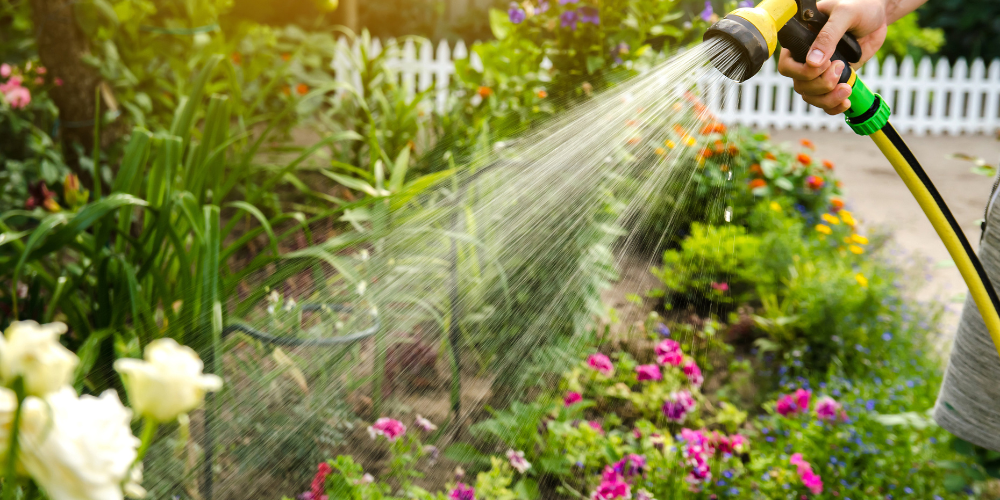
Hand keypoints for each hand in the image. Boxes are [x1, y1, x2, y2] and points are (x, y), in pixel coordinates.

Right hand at [777, 0, 888, 114]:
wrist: (879, 14)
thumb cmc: (860, 6)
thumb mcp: (844, 13)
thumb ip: (828, 35)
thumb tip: (813, 62)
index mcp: (802, 41)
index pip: (787, 65)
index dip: (801, 71)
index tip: (824, 64)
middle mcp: (807, 58)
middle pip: (800, 85)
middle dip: (820, 84)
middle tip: (841, 67)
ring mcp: (821, 71)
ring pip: (811, 96)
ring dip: (827, 98)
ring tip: (847, 88)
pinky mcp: (836, 79)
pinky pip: (826, 101)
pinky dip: (834, 106)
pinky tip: (846, 101)